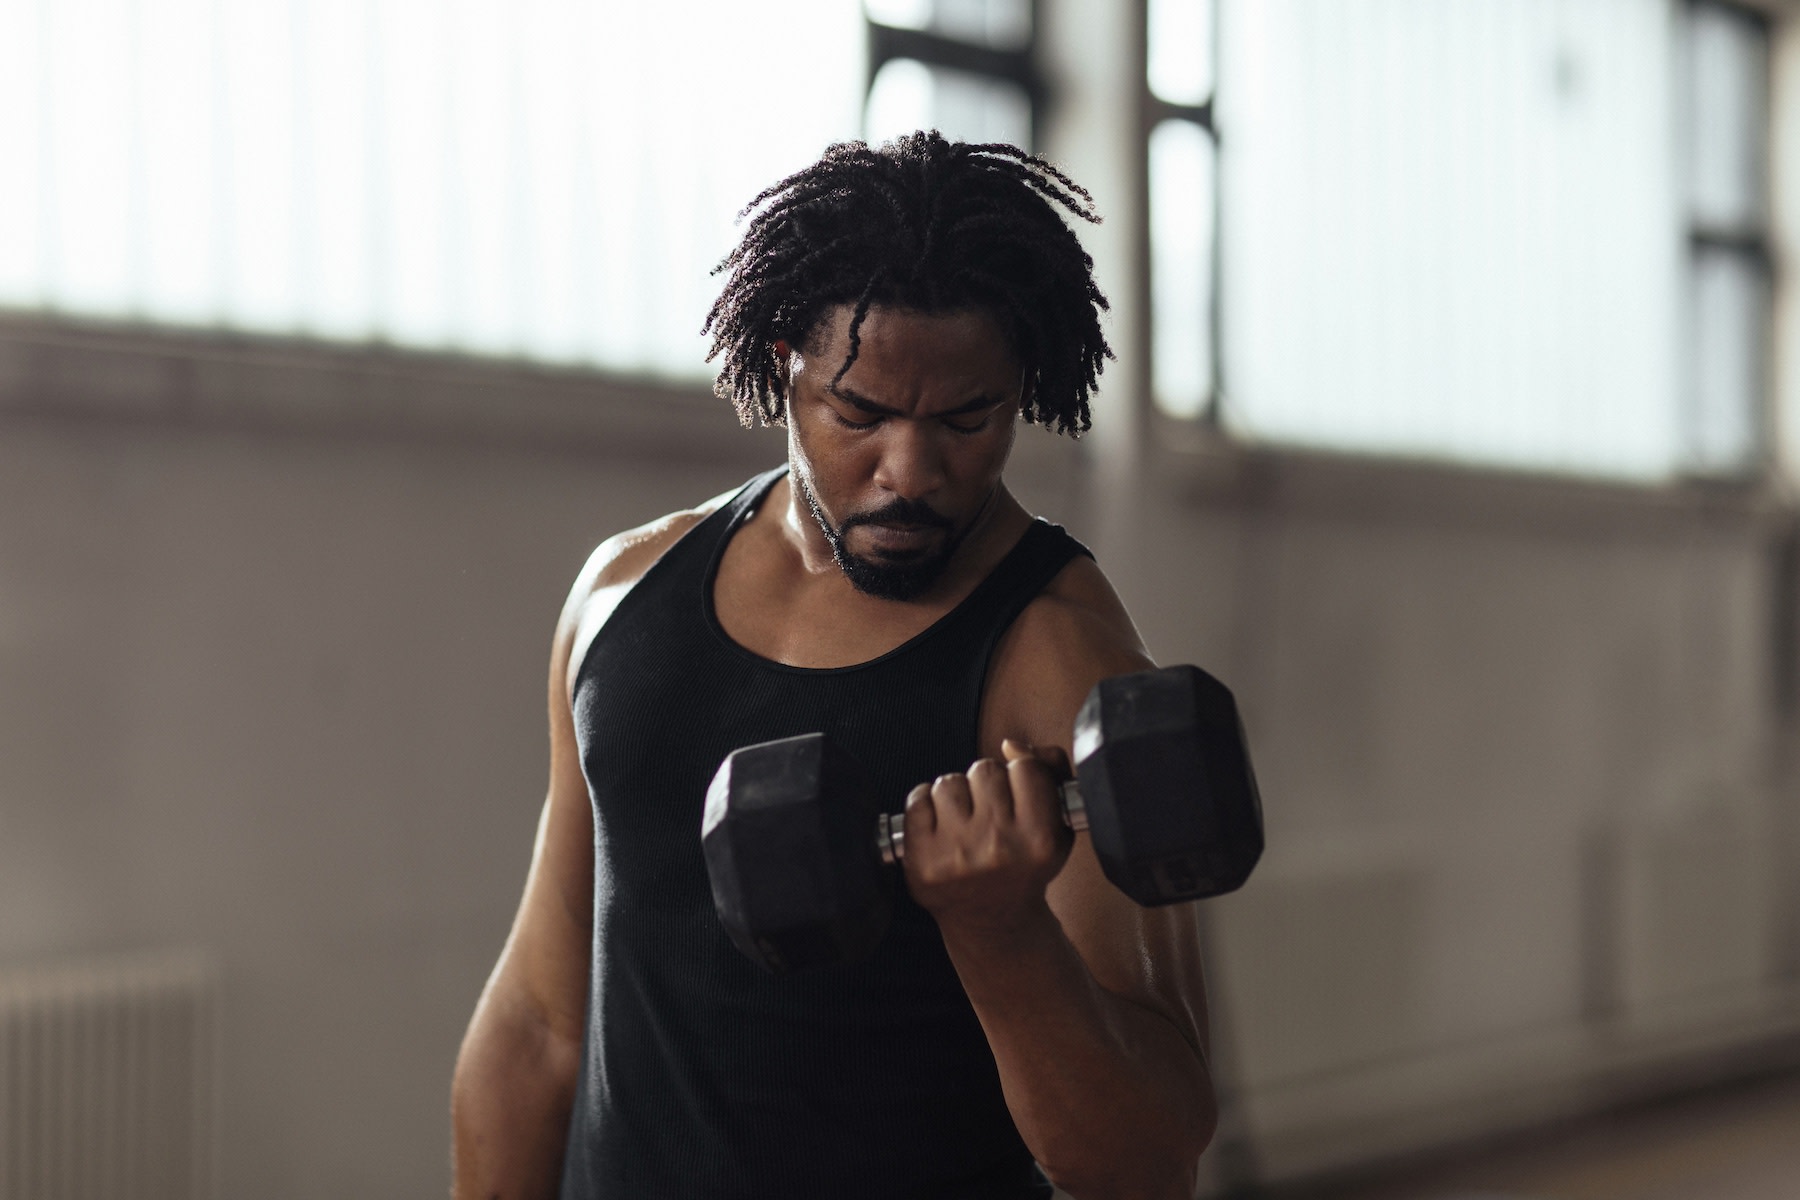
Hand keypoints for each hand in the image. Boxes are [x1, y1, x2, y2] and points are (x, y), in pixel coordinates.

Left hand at [900, 739, 1075, 940]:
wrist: (993, 921)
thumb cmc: (1025, 864)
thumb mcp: (1059, 824)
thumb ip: (1051, 770)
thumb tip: (1011, 745)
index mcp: (1039, 839)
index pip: (1026, 767)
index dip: (1021, 776)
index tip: (1019, 796)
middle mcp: (998, 847)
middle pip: (985, 769)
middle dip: (986, 784)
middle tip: (990, 812)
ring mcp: (956, 855)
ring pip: (949, 781)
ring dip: (956, 795)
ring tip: (965, 822)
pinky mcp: (922, 862)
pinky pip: (917, 800)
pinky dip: (925, 806)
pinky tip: (940, 827)